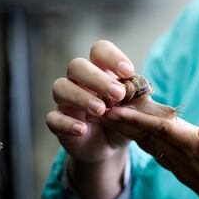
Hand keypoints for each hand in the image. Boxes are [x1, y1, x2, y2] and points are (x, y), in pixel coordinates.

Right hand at [46, 40, 133, 198]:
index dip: (112, 57)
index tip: (128, 72)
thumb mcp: (137, 109)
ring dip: (81, 97)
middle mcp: (79, 82)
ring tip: (100, 111)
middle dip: (97, 78)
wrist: (110, 147)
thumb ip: (139, 98)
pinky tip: (82, 129)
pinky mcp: (58, 122)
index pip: (99, 50)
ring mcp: (66, 101)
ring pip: (61, 88)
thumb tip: (144, 89)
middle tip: (118, 94)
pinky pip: (53, 118)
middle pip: (77, 66)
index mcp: (100, 71)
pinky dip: (67, 123)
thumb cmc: (123, 120)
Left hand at [101, 106, 198, 198]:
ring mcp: (184, 168)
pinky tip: (141, 138)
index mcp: (197, 151)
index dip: (137, 118)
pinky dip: (146, 141)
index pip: (161, 129)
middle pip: (148, 136)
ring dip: (131, 132)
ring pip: (151, 145)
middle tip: (101, 110)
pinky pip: (160, 154)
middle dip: (124, 123)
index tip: (114, 109)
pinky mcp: (187, 173)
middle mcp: (184, 160)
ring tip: (114, 120)